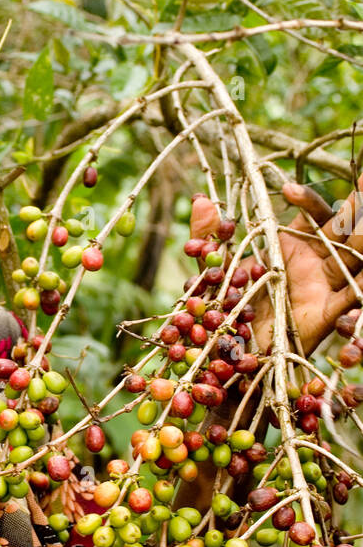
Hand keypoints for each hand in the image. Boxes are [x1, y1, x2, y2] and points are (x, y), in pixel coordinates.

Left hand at [190, 184, 362, 356]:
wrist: (231, 356)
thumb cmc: (226, 310)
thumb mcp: (213, 271)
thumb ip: (208, 237)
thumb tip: (200, 200)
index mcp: (292, 245)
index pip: (312, 214)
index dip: (306, 199)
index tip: (289, 190)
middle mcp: (314, 261)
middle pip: (343, 228)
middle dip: (357, 206)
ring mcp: (326, 286)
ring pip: (355, 255)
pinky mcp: (329, 314)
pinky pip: (355, 296)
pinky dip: (362, 284)